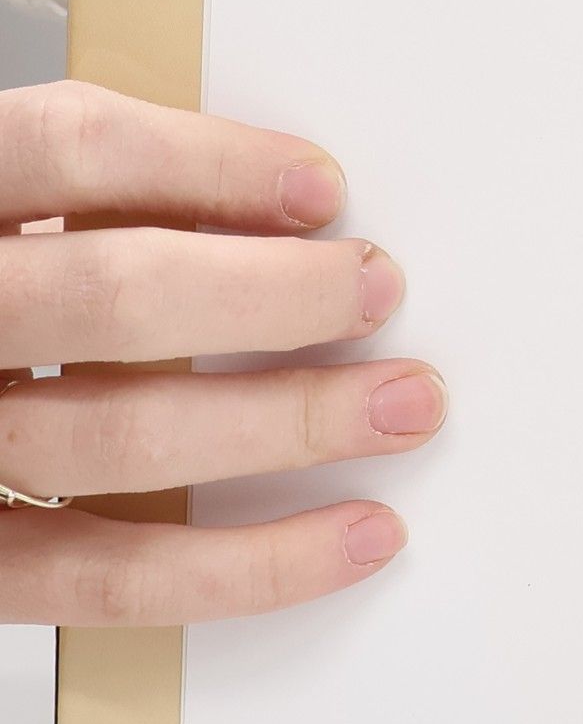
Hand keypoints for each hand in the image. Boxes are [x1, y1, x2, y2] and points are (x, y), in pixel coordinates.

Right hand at [0, 82, 443, 624]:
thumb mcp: (4, 211)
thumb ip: (100, 193)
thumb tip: (292, 202)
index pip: (65, 149)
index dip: (208, 164)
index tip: (321, 188)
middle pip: (110, 297)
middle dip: (273, 294)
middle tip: (377, 289)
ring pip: (125, 437)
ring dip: (291, 422)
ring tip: (402, 405)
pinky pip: (116, 574)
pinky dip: (253, 565)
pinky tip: (356, 534)